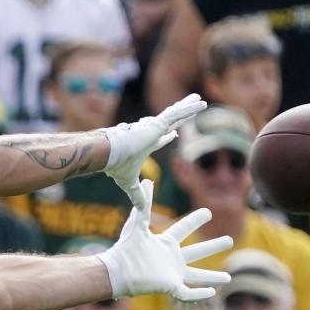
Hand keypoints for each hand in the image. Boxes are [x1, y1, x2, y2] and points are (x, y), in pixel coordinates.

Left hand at [97, 180, 232, 300]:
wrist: (117, 271)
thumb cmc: (125, 248)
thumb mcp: (137, 224)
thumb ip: (144, 203)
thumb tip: (145, 179)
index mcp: (164, 243)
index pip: (183, 229)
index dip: (195, 220)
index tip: (208, 212)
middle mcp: (171, 258)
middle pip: (197, 251)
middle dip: (213, 246)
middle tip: (230, 240)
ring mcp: (172, 274)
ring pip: (197, 276)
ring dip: (212, 276)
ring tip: (229, 277)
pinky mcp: (170, 287)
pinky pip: (188, 293)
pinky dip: (199, 294)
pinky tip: (213, 294)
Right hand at [104, 93, 205, 208]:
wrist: (109, 154)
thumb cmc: (115, 166)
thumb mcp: (128, 183)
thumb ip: (136, 194)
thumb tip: (139, 209)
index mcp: (144, 144)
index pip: (159, 140)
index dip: (167, 137)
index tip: (175, 133)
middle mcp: (149, 132)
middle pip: (169, 122)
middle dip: (179, 115)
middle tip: (189, 108)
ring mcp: (153, 126)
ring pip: (175, 114)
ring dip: (187, 106)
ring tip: (199, 99)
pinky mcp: (157, 123)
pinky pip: (177, 114)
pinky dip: (189, 108)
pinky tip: (201, 102)